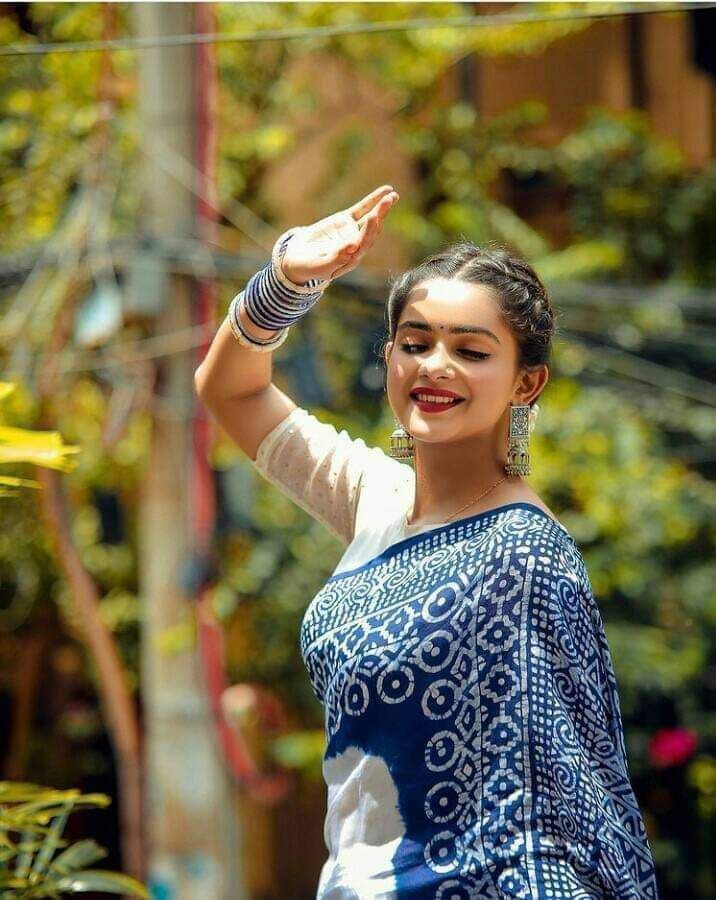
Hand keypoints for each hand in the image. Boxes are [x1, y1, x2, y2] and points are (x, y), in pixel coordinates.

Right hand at [281, 184, 399, 284]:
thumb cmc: (307, 267)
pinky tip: (386, 190)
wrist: (297, 259)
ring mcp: (352, 231)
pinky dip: (373, 199)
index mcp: (351, 259)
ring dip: (382, 207)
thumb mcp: (319, 266)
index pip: (364, 243)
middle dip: (380, 214)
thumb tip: (353, 247)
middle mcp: (356, 245)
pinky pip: (362, 208)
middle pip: (372, 230)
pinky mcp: (346, 220)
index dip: (369, 230)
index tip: (373, 217)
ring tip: (392, 195)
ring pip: (370, 218)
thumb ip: (336, 259)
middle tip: (388, 201)